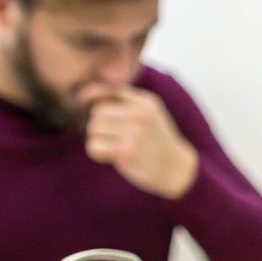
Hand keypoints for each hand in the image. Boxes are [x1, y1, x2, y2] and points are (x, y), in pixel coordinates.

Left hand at [80, 84, 198, 198]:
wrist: (176, 169)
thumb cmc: (156, 139)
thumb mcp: (148, 111)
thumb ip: (122, 97)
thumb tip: (85, 91)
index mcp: (145, 102)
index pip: (107, 91)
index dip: (100, 104)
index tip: (104, 117)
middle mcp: (140, 114)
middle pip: (98, 112)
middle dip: (101, 124)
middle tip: (115, 136)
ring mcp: (133, 133)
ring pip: (93, 128)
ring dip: (99, 138)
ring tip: (115, 145)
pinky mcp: (125, 153)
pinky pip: (94, 146)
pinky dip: (98, 152)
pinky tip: (112, 155)